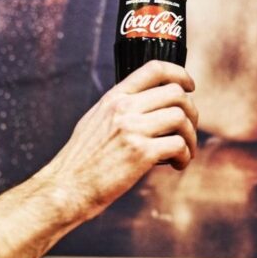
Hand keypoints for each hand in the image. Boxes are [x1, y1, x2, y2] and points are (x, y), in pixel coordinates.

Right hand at [41, 60, 198, 219]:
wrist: (65, 188)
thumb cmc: (80, 161)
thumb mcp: (95, 121)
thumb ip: (118, 109)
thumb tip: (145, 105)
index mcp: (114, 98)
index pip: (154, 69)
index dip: (179, 74)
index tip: (189, 86)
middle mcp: (123, 108)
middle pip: (176, 93)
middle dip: (191, 112)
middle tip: (188, 130)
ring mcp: (132, 129)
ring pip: (181, 118)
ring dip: (190, 137)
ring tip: (184, 152)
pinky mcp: (140, 153)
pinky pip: (179, 145)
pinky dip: (184, 156)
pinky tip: (177, 164)